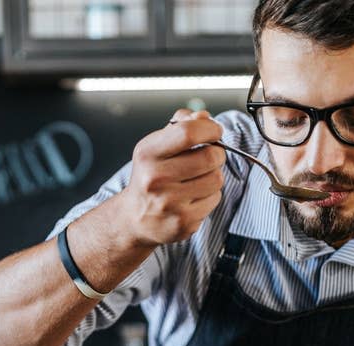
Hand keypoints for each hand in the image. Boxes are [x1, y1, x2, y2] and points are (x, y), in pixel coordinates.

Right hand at [120, 108, 225, 246]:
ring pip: (216, 179)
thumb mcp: (156, 147)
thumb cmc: (150, 177)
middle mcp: (156, 179)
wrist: (136, 218)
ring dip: (214, 175)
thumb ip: (180, 127)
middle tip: (211, 155)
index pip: (187, 133)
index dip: (209, 128)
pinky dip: (211, 195)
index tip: (215, 130)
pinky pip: (215, 199)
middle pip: (209, 157)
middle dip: (217, 153)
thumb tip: (204, 116)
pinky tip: (196, 196)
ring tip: (200, 177)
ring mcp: (170, 203)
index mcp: (148, 154)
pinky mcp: (184, 222)